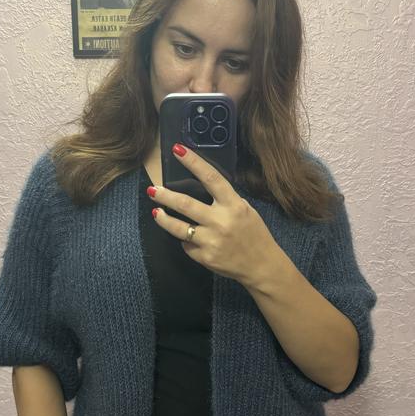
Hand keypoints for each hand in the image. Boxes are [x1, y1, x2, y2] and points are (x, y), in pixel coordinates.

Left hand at [147, 143, 278, 284]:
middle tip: (152, 190)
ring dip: (163, 218)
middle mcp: (221, 221)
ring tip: (156, 211)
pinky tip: (190, 239)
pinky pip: (187, 245)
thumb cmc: (254, 234)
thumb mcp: (246, 210)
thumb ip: (226, 200)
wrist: (262, 266)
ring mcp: (211, 241)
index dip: (193, 162)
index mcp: (233, 205)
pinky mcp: (205, 257)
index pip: (211, 178)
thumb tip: (202, 188)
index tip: (178, 150)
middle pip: (186, 204)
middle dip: (165, 196)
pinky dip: (186, 241)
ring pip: (178, 227)